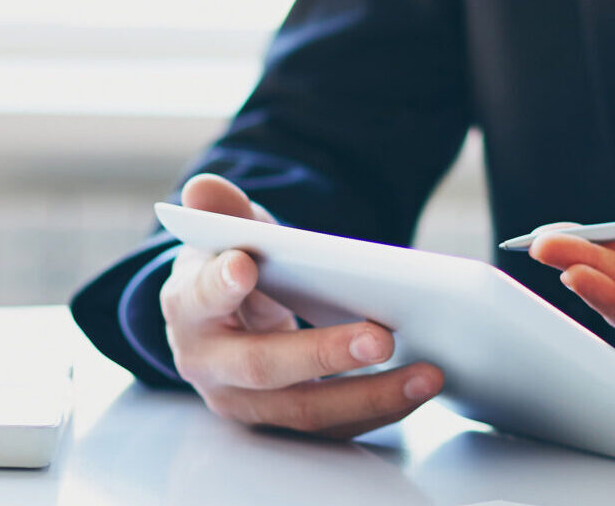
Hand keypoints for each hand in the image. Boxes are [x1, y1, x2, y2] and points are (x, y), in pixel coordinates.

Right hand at [158, 174, 442, 437]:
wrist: (226, 319)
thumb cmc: (232, 269)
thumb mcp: (227, 233)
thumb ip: (222, 211)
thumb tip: (203, 188)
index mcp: (188, 308)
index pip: (200, 297)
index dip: (219, 284)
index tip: (246, 264)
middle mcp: (208, 365)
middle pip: (262, 367)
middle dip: (323, 355)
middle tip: (381, 338)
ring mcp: (245, 403)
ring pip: (306, 411)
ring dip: (370, 396)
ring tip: (426, 373)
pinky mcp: (283, 422)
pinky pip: (332, 427)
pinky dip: (379, 410)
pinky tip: (418, 387)